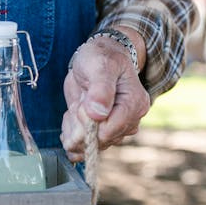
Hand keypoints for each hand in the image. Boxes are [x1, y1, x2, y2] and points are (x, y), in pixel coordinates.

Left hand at [60, 27, 149, 162]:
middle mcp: (129, 120)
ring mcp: (116, 128)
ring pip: (88, 145)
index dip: (88, 123)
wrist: (96, 59)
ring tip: (76, 105)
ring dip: (73, 129)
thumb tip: (98, 114)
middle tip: (78, 103)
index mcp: (134, 104)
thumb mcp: (100, 66)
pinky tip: (70, 117)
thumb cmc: (101, 57)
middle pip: (98, 141)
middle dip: (79, 126)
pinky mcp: (102, 132)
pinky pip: (81, 147)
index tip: (81, 105)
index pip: (108, 131)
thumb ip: (100, 89)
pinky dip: (70, 134)